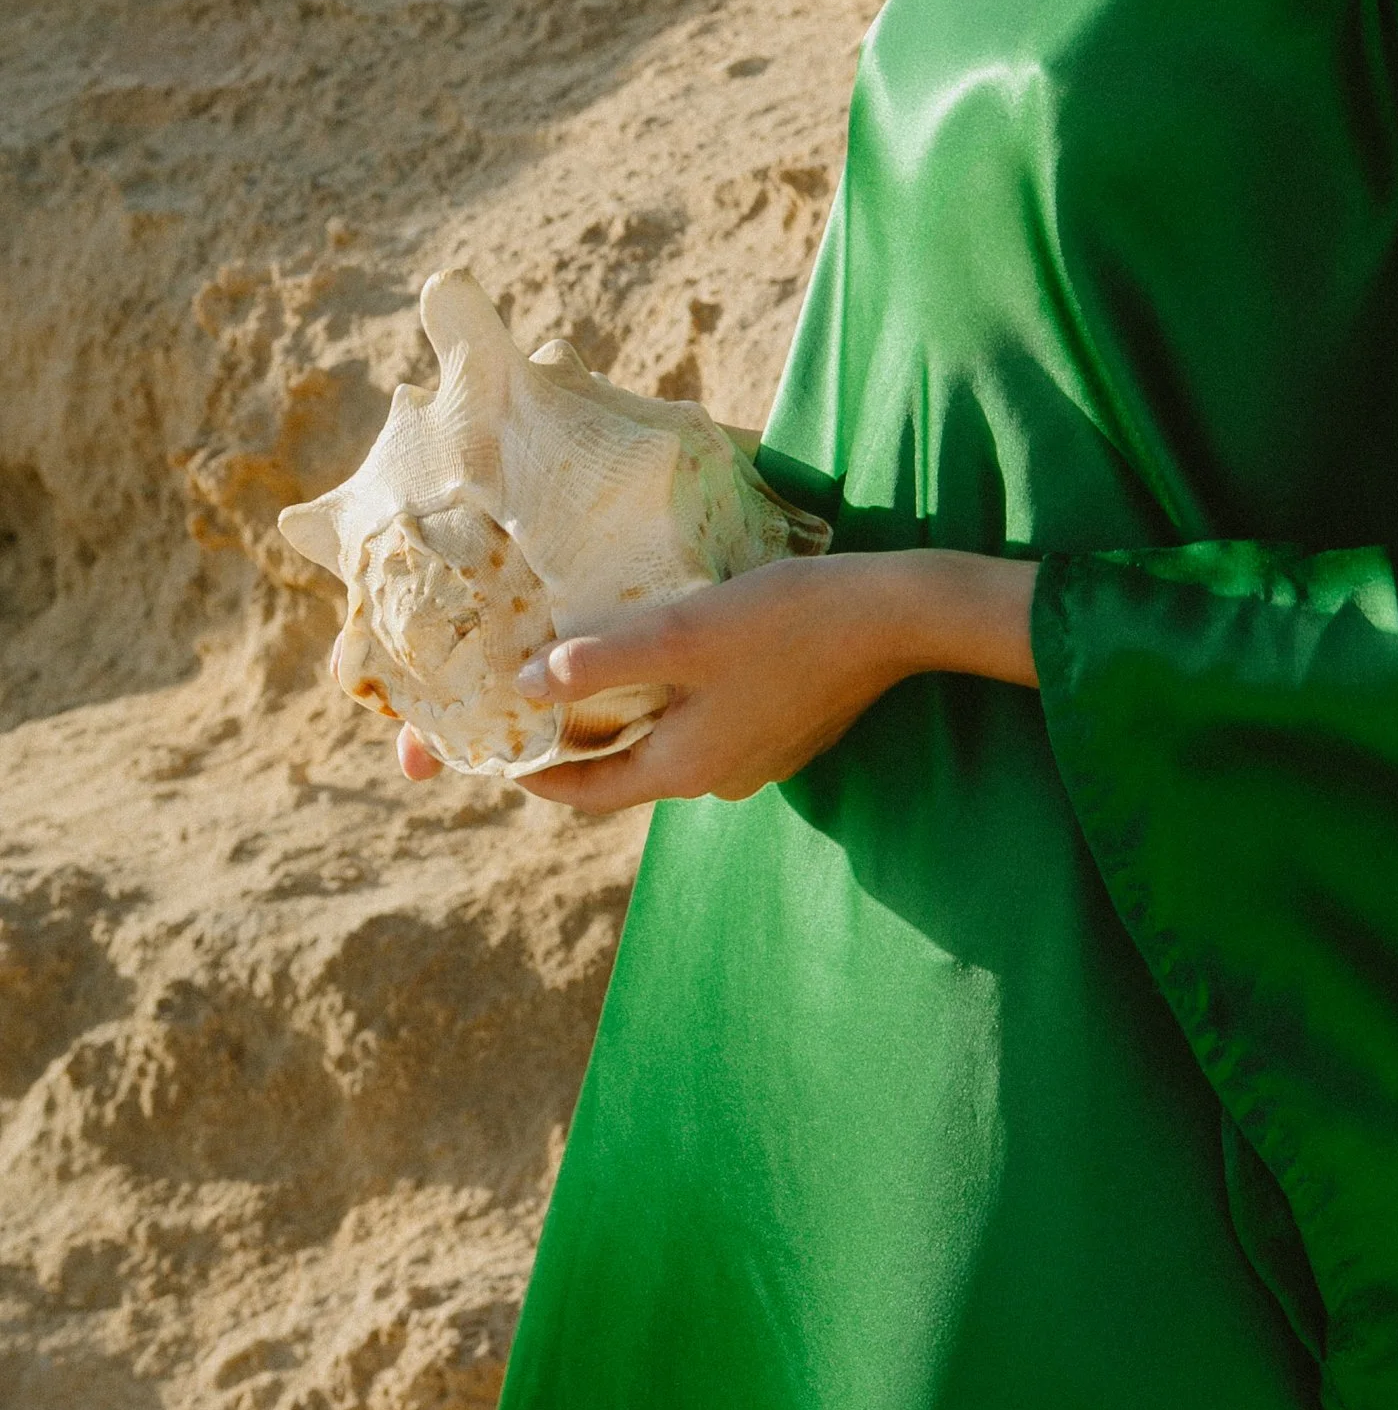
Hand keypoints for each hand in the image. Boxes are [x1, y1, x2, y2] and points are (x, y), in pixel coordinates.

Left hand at [393, 550, 1038, 810]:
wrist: (896, 617)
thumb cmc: (786, 621)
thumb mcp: (682, 634)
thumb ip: (600, 662)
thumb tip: (527, 686)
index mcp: (683, 769)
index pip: (585, 792)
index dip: (533, 772)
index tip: (490, 749)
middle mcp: (716, 779)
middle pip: (625, 770)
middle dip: (578, 741)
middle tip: (534, 700)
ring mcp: (758, 758)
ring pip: (670, 745)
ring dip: (630, 718)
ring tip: (596, 668)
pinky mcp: (787, 728)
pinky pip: (711, 725)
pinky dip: (678, 703)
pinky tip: (678, 657)